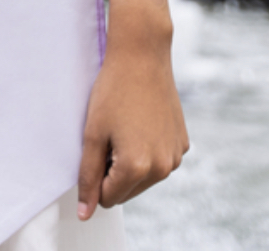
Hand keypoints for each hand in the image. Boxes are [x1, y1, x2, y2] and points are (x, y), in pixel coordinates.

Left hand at [77, 0, 188, 218]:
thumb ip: (88, 176)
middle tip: (111, 133)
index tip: (97, 145)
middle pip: (127, 191)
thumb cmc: (113, 90)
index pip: (107, 198)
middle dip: (114, 171)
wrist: (142, 54)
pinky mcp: (183, 143)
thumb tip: (85, 213)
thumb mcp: (93, 133)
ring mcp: (176, 156)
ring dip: (131, 162)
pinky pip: (160, 160)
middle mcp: (162, 168)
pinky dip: (148, 150)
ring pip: (144, 178)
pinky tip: (142, 121)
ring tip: (126, 125)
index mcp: (137, 167)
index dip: (96, 175)